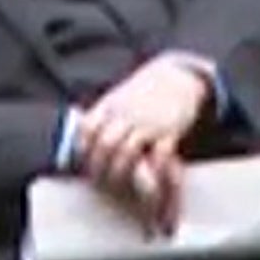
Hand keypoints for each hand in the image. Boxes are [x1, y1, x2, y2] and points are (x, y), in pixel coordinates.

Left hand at [71, 56, 210, 233]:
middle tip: (96, 182)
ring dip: (118, 173)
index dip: (80, 148)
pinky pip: (157, 156)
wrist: (180, 75)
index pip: (86, 128)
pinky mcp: (170, 132)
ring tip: (116, 185)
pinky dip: (150, 172)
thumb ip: (101, 115)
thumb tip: (79, 139)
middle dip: (98, 167)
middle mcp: (127, 114)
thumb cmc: (145, 92)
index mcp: (110, 105)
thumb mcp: (118, 96)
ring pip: (126, 152)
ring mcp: (148, 123)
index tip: (80, 162)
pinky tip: (145, 182)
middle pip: (104, 144)